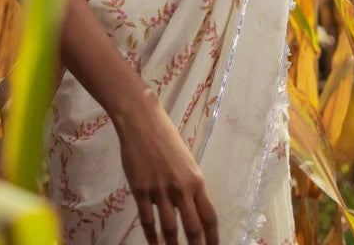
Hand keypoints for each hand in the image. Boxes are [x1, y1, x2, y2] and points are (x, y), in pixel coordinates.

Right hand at [112, 87, 218, 244]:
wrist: (141, 121)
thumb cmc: (166, 137)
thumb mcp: (186, 161)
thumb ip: (189, 185)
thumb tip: (191, 208)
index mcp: (196, 180)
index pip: (209, 217)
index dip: (213, 239)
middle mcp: (181, 189)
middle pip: (192, 228)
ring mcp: (159, 191)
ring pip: (169, 229)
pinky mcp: (140, 191)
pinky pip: (147, 220)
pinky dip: (151, 237)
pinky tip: (154, 244)